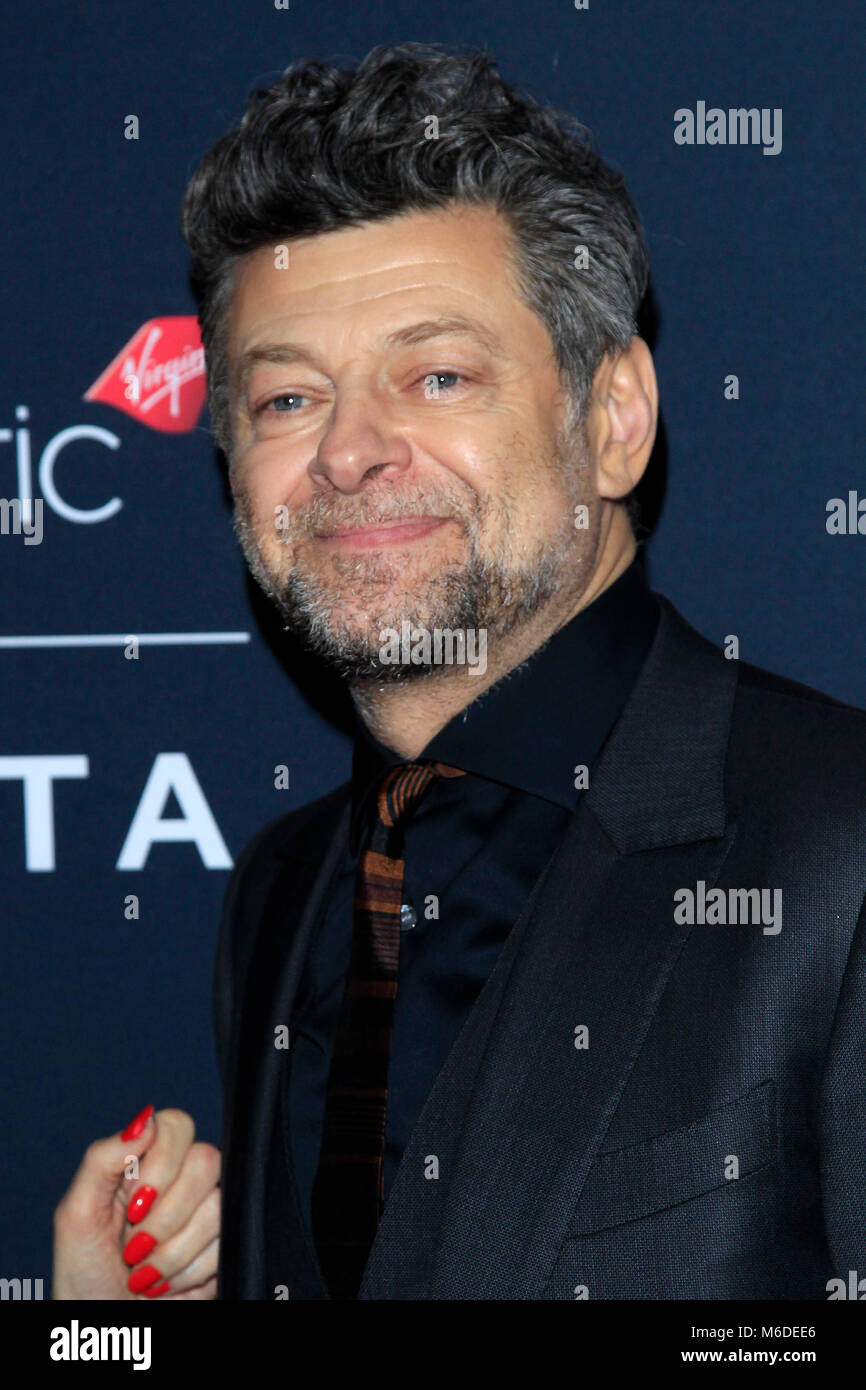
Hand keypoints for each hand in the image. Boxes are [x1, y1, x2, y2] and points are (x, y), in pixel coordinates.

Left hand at [52, 1105, 220, 1299]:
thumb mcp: (76, 1213)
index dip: (161, 1165)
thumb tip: (145, 1118)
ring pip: (218, 1207)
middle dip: (165, 1217)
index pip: (178, 1125)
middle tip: (135, 1244)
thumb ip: (102, 1158)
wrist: (105, 1327)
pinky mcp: (224, 1246)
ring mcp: (207, 1212)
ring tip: (145, 1271)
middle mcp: (182, 1179)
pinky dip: (187, 1274)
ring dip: (172, 1253)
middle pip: (207, 1161)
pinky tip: (166, 1283)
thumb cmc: (84, 1274)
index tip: (135, 1204)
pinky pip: (227, 1244)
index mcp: (146, 1162)